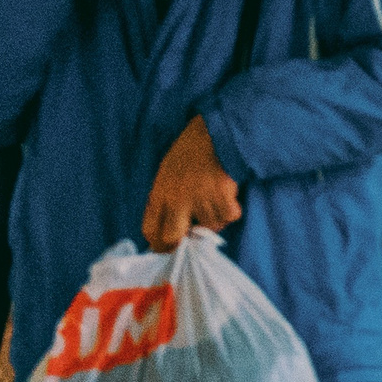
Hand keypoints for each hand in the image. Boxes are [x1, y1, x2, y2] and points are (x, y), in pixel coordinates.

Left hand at [143, 117, 239, 250]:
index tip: (165, 248)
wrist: (215, 133)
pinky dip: (231, 210)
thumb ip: (166, 199)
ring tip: (215, 201)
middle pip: (173, 237)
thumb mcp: (167, 173)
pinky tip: (228, 197)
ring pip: (209, 227)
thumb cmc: (191, 151)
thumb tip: (172, 226)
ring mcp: (200, 198)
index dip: (158, 243)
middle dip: (181, 244)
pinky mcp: (222, 196)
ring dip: (214, 219)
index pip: (150, 228)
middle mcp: (176, 199)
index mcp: (160, 191)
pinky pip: (228, 216)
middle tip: (190, 243)